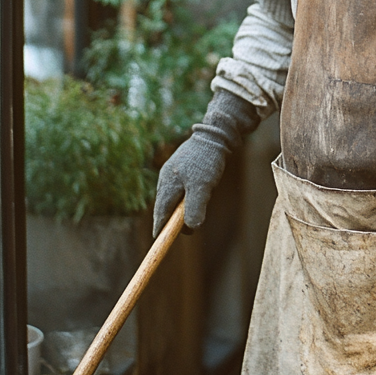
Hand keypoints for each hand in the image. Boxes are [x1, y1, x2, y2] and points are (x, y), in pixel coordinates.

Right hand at [152, 90, 258, 236]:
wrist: (216, 134)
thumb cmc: (208, 159)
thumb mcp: (203, 186)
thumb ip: (195, 208)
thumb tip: (190, 229)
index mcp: (168, 182)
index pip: (161, 211)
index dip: (161, 227)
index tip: (159, 241)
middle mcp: (167, 177)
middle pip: (166, 205)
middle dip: (171, 219)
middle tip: (181, 231)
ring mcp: (174, 171)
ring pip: (173, 196)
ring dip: (180, 208)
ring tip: (190, 215)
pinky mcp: (183, 167)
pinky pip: (180, 187)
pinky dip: (186, 197)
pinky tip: (194, 197)